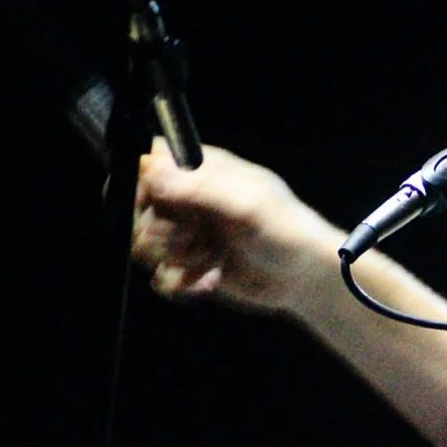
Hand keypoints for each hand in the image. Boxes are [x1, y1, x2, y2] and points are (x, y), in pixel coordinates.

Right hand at [133, 140, 336, 314]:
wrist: (305, 279)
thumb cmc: (287, 231)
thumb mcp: (248, 204)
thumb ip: (200, 188)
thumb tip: (151, 172)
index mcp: (204, 172)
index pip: (150, 162)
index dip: (142, 182)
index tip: (154, 204)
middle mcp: (191, 200)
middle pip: (141, 208)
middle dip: (161, 230)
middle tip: (193, 237)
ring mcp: (189, 234)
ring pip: (147, 246)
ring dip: (177, 258)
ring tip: (212, 259)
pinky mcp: (191, 267)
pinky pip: (162, 278)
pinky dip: (182, 284)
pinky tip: (212, 281)